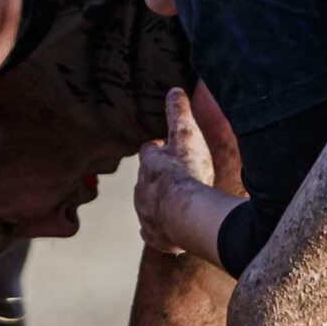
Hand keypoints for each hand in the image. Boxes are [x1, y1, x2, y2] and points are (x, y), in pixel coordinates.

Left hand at [132, 88, 218, 255]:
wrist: (184, 214)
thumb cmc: (185, 172)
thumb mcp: (186, 134)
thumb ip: (179, 112)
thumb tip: (173, 89)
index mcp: (148, 164)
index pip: (149, 151)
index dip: (159, 149)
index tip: (168, 148)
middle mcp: (140, 189)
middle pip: (147, 181)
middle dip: (159, 179)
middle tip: (177, 179)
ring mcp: (145, 214)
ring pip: (149, 207)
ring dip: (161, 204)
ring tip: (178, 205)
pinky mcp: (153, 235)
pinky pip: (154, 233)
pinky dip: (161, 231)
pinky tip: (171, 231)